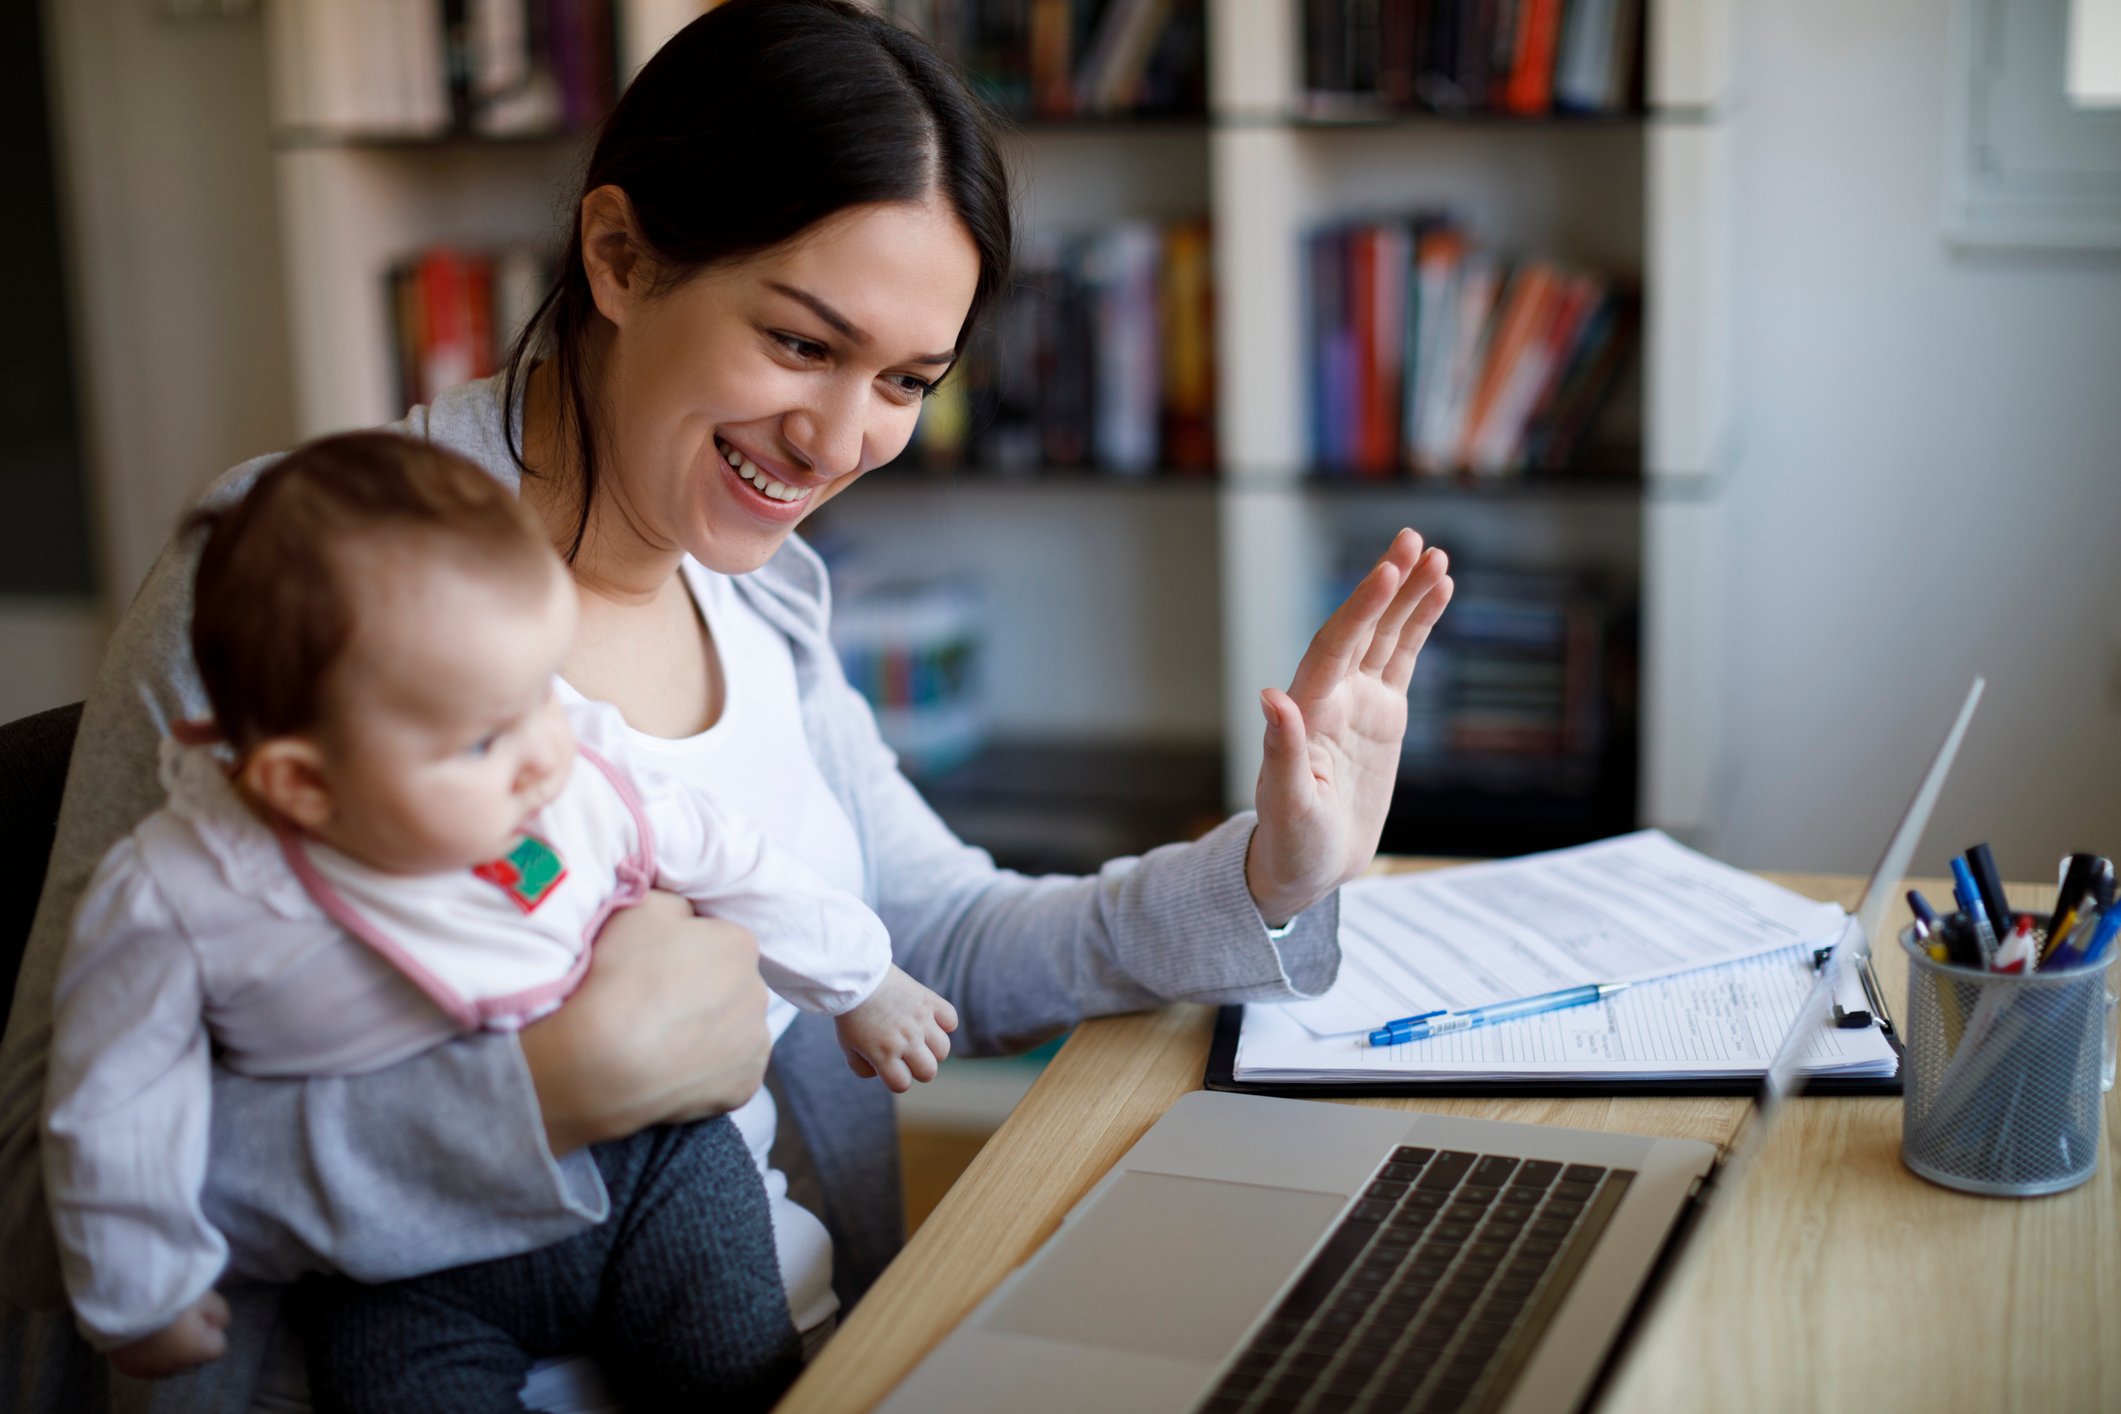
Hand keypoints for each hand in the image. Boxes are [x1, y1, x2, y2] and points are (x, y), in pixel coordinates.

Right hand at [108, 1291, 228, 1379]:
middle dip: (190, 1342)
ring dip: (167, 1349)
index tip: (199, 1313)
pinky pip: (145, 1364)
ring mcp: (147, 1370)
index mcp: (196, 1352)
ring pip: (168, 1363)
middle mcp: (173, 1368)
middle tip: (177, 1318)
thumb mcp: (207, 1297)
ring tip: (157, 1324)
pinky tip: (142, 1335)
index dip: (210, 1328)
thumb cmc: (170, 1294)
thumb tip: (217, 1326)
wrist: (124, 1297)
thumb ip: (219, 1315)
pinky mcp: (126, 1367)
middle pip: (192, 1358)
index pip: (217, 1347)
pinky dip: (146, 1352)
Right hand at [521, 890, 773, 1154]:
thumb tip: (686, 918)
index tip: (652, 971)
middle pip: (729, 987)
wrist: (599, 1061)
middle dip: (702, 993)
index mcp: (739, 944)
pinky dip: (705, 1073)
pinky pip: (727, 1073)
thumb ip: (675, 904)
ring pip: (732, 1030)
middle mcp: (759, 991)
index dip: (683, 955)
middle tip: (654, 1008)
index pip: (717, 942)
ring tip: (660, 1044)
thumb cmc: (618, 976)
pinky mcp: (744, 1087)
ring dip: (707, 1033)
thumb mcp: (639, 908)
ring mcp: (755, 1043)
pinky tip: (671, 1071)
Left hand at [833, 966, 957, 1092]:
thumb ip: (862, 1068)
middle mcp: (906, 1039)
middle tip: (907, 1054)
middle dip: (918, 1068)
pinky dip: (944, 1023)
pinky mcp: (930, 1001)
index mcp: (884, 1053)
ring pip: (943, 1050)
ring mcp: (921, 1020)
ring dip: (932, 1048)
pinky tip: (929, 1020)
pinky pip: (951, 1021)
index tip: (890, 1067)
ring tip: (919, 1036)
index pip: (902, 1085)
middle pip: (929, 1072)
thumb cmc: (852, 1013)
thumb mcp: (848, 1046)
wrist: (858, 977)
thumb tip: (881, 1073)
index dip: (897, 1079)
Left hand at [1247, 528, 1452, 924]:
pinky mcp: (1381, 713)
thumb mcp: (1286, 807)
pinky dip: (1418, 624)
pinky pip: (1401, 658)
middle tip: (1412, 540)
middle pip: (1360, 628)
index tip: (1386, 572)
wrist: (1307, 865)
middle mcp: (1329, 696)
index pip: (1334, 647)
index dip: (1361, 609)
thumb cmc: (1291, 843)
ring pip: (1384, 635)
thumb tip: (1271, 696)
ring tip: (1436, 554)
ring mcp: (1356, 701)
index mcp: (1307, 713)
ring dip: (1408, 595)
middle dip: (1386, 585)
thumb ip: (1280, 752)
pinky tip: (1439, 591)